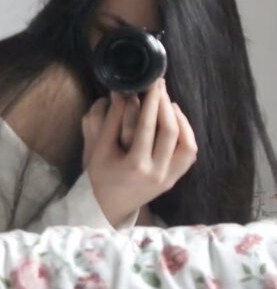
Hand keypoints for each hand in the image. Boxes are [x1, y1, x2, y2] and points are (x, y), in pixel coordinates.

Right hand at [80, 77, 197, 227]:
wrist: (110, 205)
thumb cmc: (100, 175)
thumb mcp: (100, 148)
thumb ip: (111, 120)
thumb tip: (120, 92)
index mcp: (136, 165)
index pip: (148, 126)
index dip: (151, 102)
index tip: (151, 83)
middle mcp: (157, 173)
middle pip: (170, 132)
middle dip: (165, 105)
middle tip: (160, 86)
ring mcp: (169, 178)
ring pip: (187, 144)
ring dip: (180, 120)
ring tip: (168, 103)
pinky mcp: (174, 179)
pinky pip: (188, 155)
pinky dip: (186, 135)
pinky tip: (176, 120)